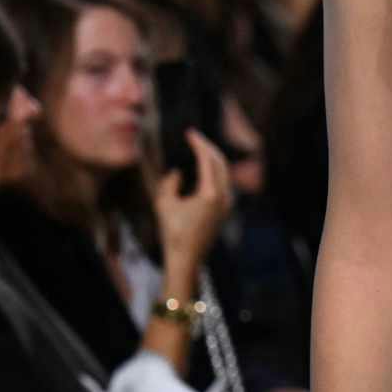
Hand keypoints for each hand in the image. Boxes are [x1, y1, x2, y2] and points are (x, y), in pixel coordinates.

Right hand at [153, 128, 232, 274]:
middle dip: (208, 146)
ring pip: (225, 172)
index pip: (208, 159)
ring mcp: (228, 204)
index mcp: (211, 193)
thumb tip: (178, 172)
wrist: (187, 259)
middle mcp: (224, 197)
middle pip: (221, 162)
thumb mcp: (164, 204)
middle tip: (195, 136)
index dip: (199, 143)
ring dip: (213, 158)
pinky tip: (205, 168)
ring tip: (199, 149)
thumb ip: (169, 182)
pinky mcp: (226, 210)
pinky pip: (224, 182)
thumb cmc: (173, 232)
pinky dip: (216, 170)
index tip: (189, 133)